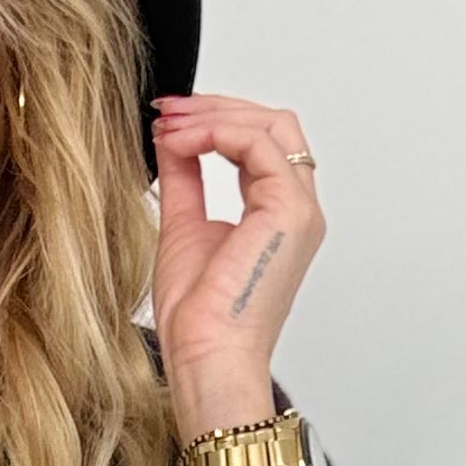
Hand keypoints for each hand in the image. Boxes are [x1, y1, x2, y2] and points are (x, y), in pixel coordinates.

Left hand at [149, 91, 323, 430]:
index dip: (214, 121)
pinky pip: (259, 144)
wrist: (205, 357)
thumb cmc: (198, 319)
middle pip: (272, 125)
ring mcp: (298, 210)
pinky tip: (182, 142)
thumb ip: (184, 177)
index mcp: (276, 215)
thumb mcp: (182, 226)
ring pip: (271, 126)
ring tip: (169, 126)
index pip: (259, 143)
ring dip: (213, 116)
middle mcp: (296, 210)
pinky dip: (216, 132)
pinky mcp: (289, 211)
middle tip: (167, 111)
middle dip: (216, 108)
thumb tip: (171, 139)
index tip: (168, 120)